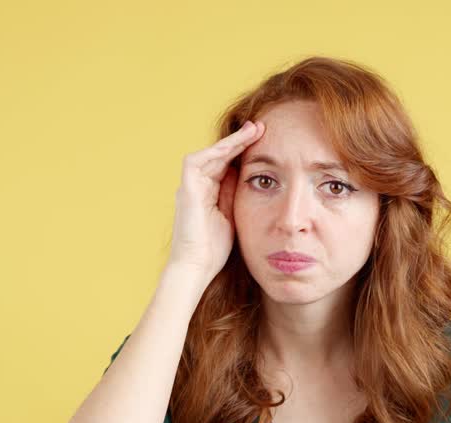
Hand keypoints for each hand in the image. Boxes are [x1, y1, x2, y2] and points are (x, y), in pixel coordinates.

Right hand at [167, 119, 265, 279]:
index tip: (264, 140)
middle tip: (261, 127)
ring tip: (253, 131)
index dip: (243, 151)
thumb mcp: (232, 216)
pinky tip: (235, 144)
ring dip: (231, 141)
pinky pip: (198, 161)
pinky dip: (216, 151)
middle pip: (219, 155)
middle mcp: (197, 186)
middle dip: (240, 141)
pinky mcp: (186, 190)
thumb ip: (235, 195)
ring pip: (210, 154)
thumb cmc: (214, 249)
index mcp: (209, 193)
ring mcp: (190, 187)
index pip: (226, 164)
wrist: (197, 267)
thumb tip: (248, 175)